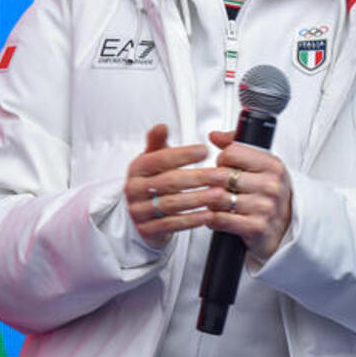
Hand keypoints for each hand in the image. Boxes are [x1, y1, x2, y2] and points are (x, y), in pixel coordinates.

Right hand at [125, 124, 211, 248]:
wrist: (140, 213)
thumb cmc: (152, 181)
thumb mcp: (152, 159)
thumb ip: (157, 142)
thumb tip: (162, 126)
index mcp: (137, 168)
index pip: (160, 159)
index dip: (183, 154)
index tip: (205, 150)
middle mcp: (134, 189)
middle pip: (169, 182)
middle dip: (198, 178)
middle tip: (220, 175)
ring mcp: (139, 211)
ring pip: (172, 204)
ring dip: (198, 199)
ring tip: (219, 194)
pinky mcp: (148, 230)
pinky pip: (172, 225)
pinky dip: (192, 220)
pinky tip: (208, 214)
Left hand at [204, 130, 292, 260]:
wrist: (287, 226)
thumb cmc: (270, 194)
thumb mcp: (263, 166)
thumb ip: (238, 146)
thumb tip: (214, 135)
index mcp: (273, 166)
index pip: (233, 152)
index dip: (222, 159)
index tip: (223, 165)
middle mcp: (271, 185)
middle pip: (223, 175)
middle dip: (212, 180)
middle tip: (214, 184)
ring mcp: (265, 207)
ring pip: (219, 198)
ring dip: (210, 200)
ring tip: (214, 200)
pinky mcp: (256, 227)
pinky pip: (221, 219)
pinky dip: (213, 218)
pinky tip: (216, 215)